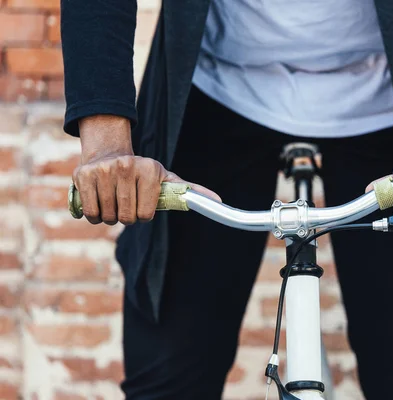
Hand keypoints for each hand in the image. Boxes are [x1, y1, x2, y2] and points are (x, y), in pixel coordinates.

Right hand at [73, 115, 219, 224]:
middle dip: (127, 216)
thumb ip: (190, 190)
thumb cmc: (142, 173)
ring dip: (110, 216)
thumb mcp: (166, 179)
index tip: (142, 203)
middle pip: (126, 218)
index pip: (146, 215)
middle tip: (126, 203)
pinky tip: (99, 201)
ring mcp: (102, 170)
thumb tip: (220, 201)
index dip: (143, 215)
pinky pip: (89, 212)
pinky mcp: (82, 176)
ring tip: (114, 200)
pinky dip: (94, 214)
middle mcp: (126, 166)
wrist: (108, 153)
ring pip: (107, 217)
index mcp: (149, 169)